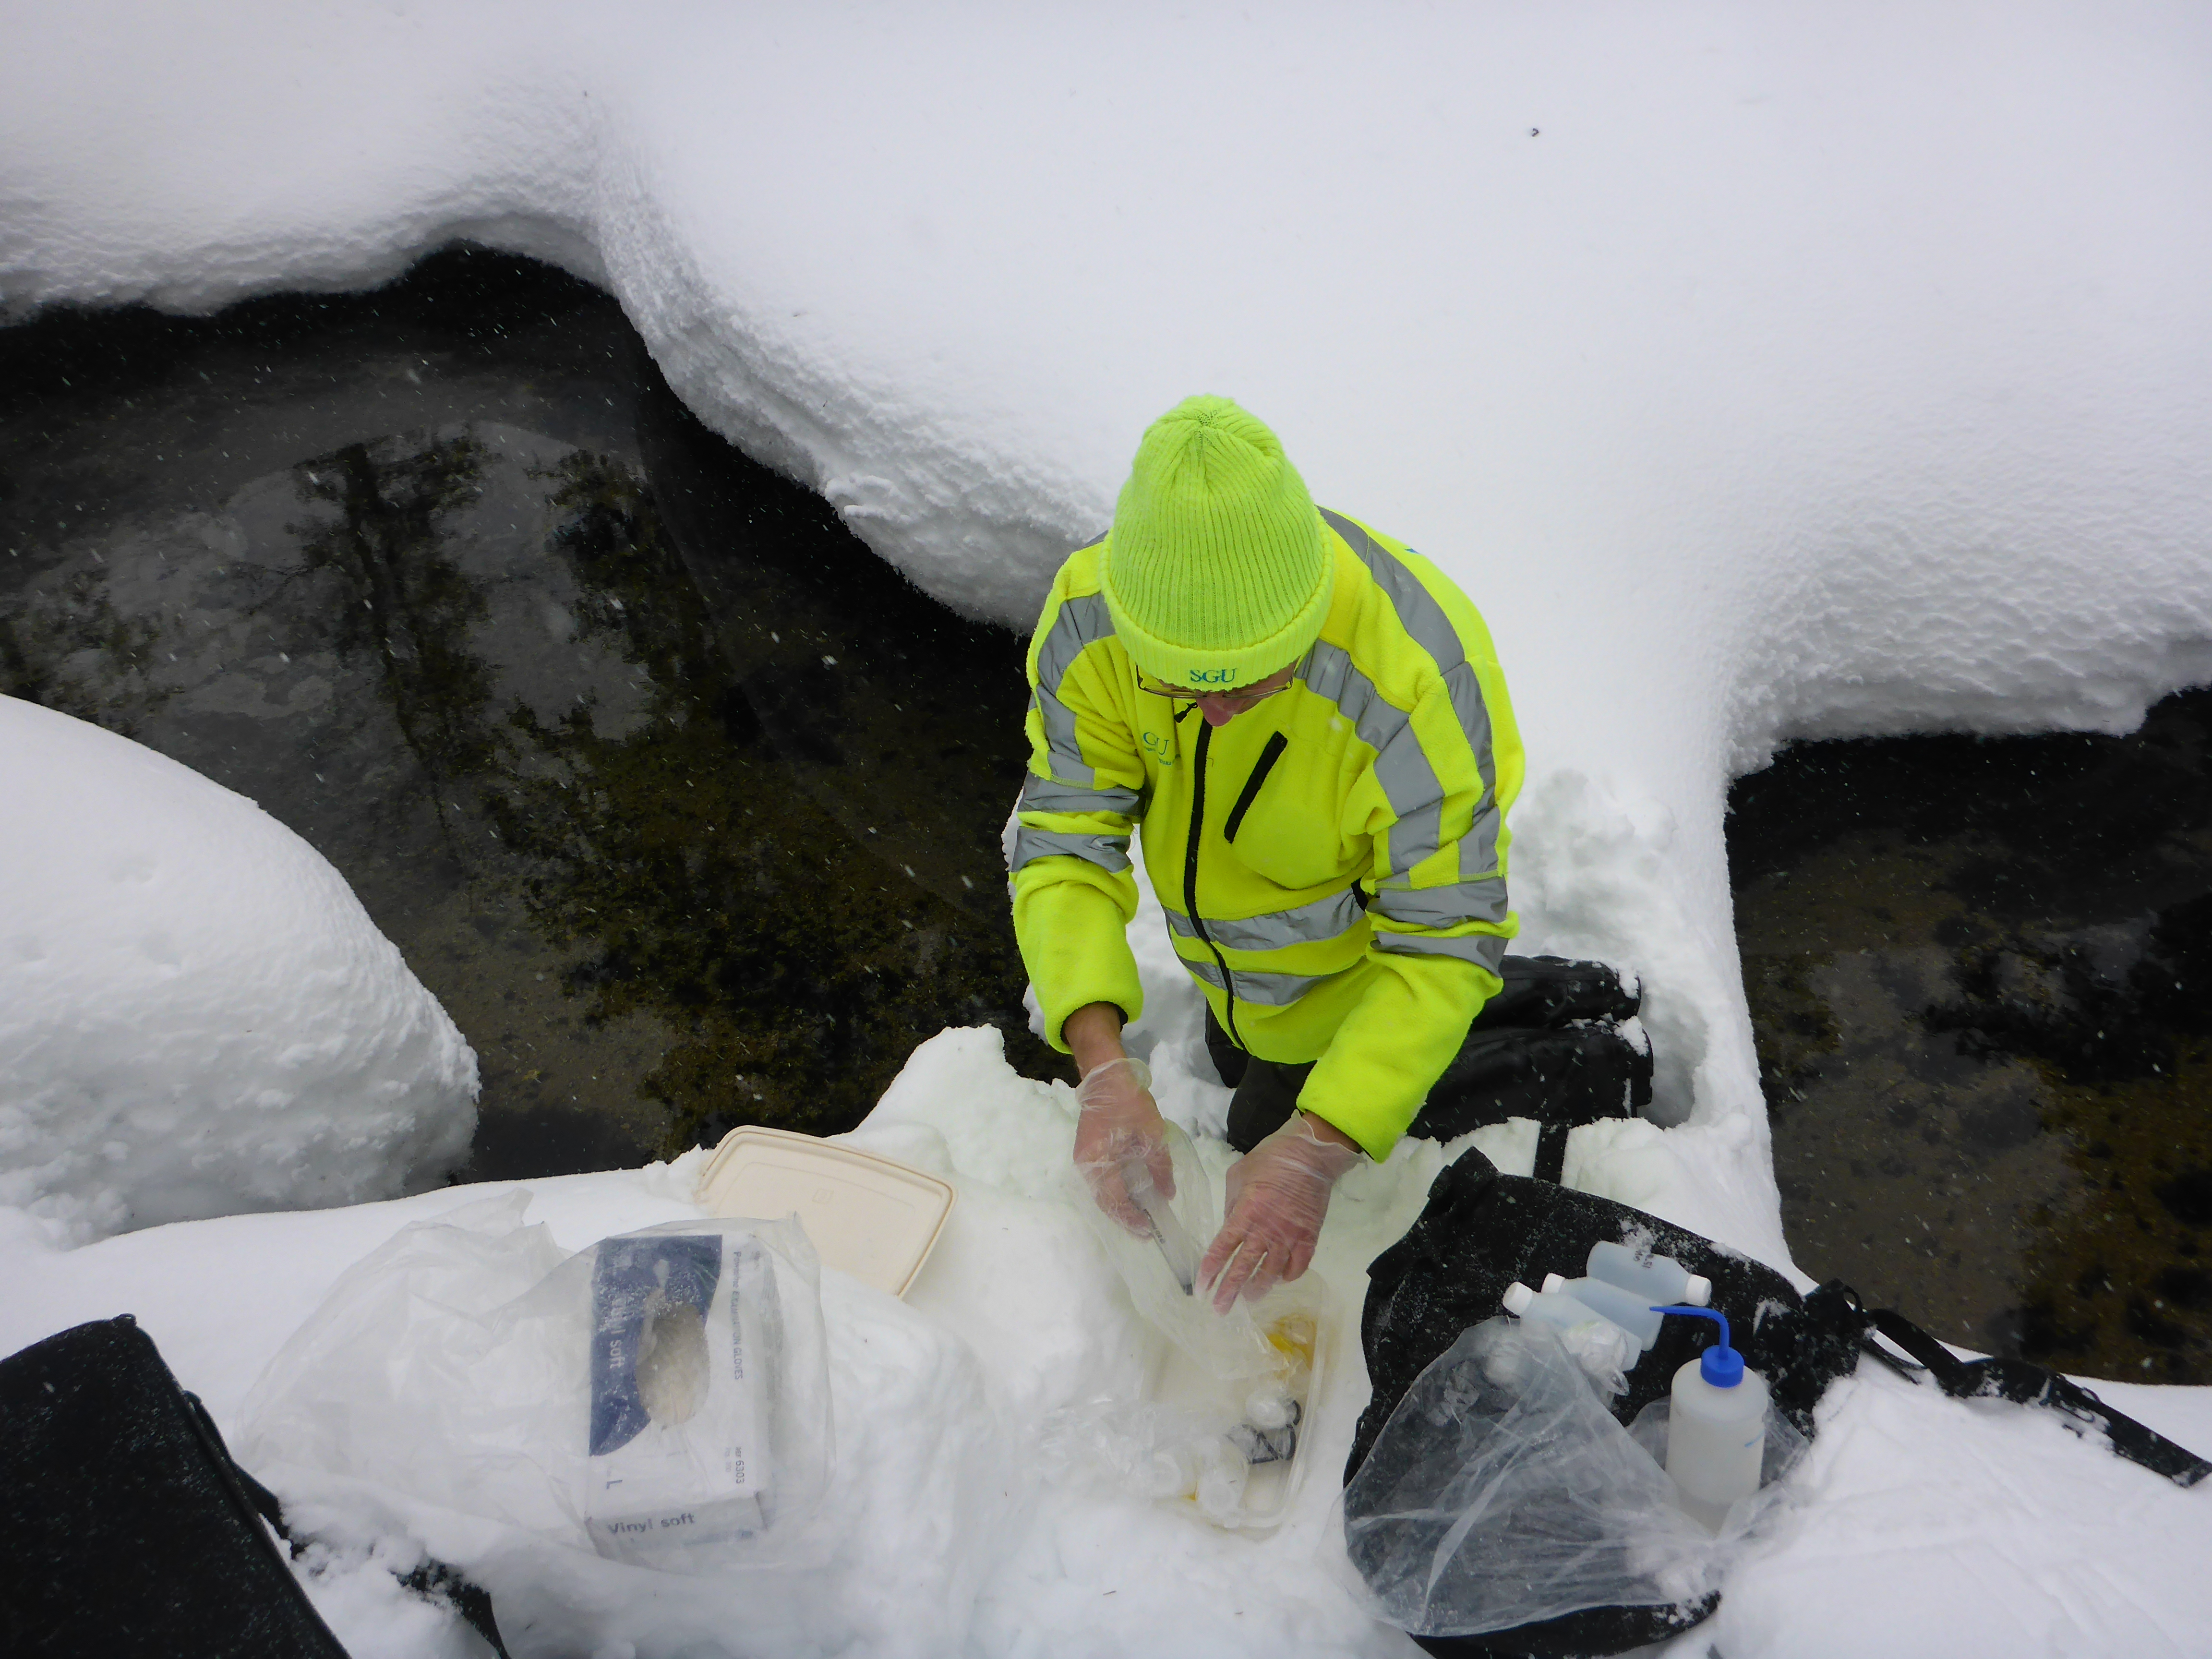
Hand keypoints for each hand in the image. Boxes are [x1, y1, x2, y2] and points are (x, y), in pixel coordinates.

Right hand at [1072, 1054, 1173, 1235]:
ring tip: (1141, 1216)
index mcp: (1097, 1160)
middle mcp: (1085, 1164)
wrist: (1107, 1075)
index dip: (1131, 1217)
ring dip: (1120, 1205)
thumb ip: (1160, 1166)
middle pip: (1104, 1200)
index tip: (1148, 1230)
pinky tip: (1133, 1195)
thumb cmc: (1129, 1101)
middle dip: (1124, 1216)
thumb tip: (1167, 1194)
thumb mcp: (1152, 1133)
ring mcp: (1084, 1159)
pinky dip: (1117, 1191)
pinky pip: (1102, 1180)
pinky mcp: (1089, 1152)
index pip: (1113, 1199)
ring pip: (1102, 1192)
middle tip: (1146, 1231)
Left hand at [1199, 1111, 1361, 1312]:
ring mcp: (1289, 1237)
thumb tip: (1231, 1224)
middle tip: (1220, 1310)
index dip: (1210, 1270)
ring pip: (1271, 1273)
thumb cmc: (1269, 1159)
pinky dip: (1288, 1276)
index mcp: (1244, 1214)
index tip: (1202, 1288)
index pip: (1222, 1249)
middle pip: (1243, 1268)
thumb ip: (1232, 1205)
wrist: (1309, 1155)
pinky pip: (1298, 1266)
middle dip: (1229, 1291)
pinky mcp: (1309, 1237)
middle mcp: (1264, 1231)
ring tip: (1249, 1298)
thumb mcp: (1238, 1176)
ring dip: (1257, 1288)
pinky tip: (1280, 1278)